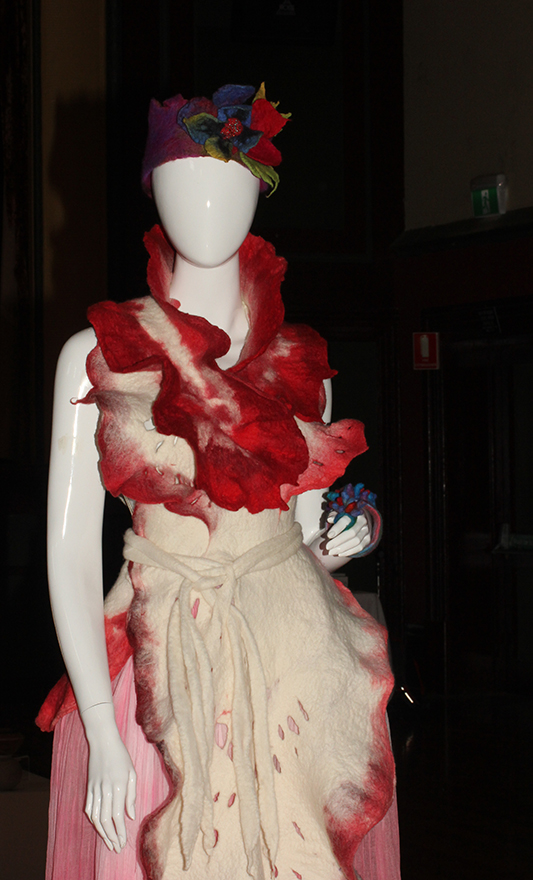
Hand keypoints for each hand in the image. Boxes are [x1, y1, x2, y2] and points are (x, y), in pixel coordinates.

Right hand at [82, 703, 136, 851]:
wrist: (102, 741)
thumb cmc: (121, 755)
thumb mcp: (132, 772)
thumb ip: (132, 795)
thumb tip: (131, 816)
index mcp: (118, 786)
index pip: (118, 816)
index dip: (120, 832)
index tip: (123, 843)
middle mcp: (105, 790)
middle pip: (105, 820)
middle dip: (111, 837)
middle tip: (116, 848)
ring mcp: (94, 789)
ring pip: (95, 817)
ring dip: (101, 832)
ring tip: (108, 841)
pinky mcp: (88, 786)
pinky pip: (89, 808)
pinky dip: (93, 820)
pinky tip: (98, 826)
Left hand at [324, 511, 370, 556]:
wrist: (359, 521)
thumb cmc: (345, 517)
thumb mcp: (339, 513)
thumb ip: (334, 515)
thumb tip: (330, 519)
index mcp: (354, 513)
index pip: (346, 520)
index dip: (337, 528)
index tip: (329, 535)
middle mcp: (363, 521)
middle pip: (351, 532)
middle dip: (338, 541)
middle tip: (328, 547)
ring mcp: (367, 531)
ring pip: (356, 541)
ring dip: (342, 548)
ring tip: (331, 552)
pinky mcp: (368, 539)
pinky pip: (360, 547)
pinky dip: (349, 552)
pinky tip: (340, 554)